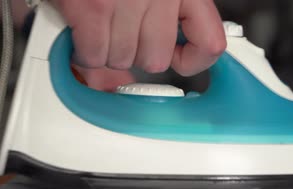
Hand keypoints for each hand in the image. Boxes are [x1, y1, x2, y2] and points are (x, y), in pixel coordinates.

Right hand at [52, 0, 225, 81]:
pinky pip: (94, 55)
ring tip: (98, 25)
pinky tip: (82, 32)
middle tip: (120, 34)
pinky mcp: (95, 6)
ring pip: (123, 60)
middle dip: (133, 54)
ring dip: (106, 51)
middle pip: (156, 60)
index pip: (210, 43)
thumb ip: (154, 28)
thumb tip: (137, 76)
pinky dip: (83, 51)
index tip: (178, 58)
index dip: (192, 60)